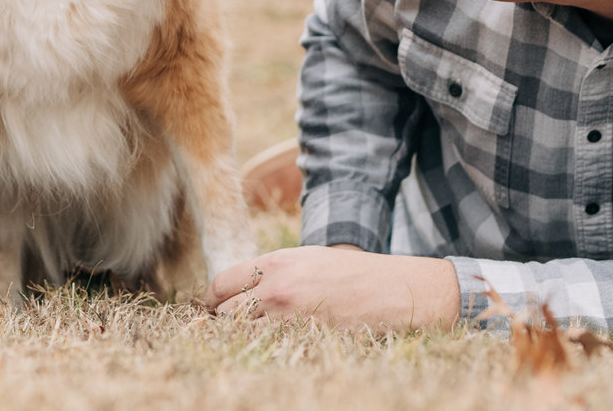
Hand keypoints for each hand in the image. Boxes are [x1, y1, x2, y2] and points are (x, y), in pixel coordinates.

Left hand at [203, 245, 460, 331]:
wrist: (398, 292)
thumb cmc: (356, 275)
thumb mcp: (311, 259)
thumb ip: (275, 272)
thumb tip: (243, 292)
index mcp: (277, 262)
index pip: (221, 283)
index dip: (214, 299)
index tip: (215, 308)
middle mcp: (276, 288)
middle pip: (223, 313)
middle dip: (226, 321)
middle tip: (237, 327)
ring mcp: (288, 319)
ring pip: (240, 336)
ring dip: (244, 338)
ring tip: (257, 339)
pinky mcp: (303, 343)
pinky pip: (265, 352)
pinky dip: (263, 353)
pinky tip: (277, 349)